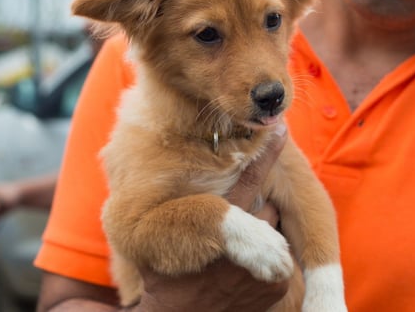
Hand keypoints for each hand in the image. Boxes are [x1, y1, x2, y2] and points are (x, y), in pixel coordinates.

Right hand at [133, 124, 289, 311]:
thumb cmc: (165, 274)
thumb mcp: (154, 233)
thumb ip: (161, 199)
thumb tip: (132, 157)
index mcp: (209, 221)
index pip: (246, 179)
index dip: (265, 154)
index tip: (282, 129)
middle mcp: (242, 243)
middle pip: (264, 204)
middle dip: (254, 206)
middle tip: (232, 223)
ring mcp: (263, 267)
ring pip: (274, 228)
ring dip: (261, 231)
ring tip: (234, 250)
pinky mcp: (277, 286)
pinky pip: (282, 259)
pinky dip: (269, 260)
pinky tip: (245, 270)